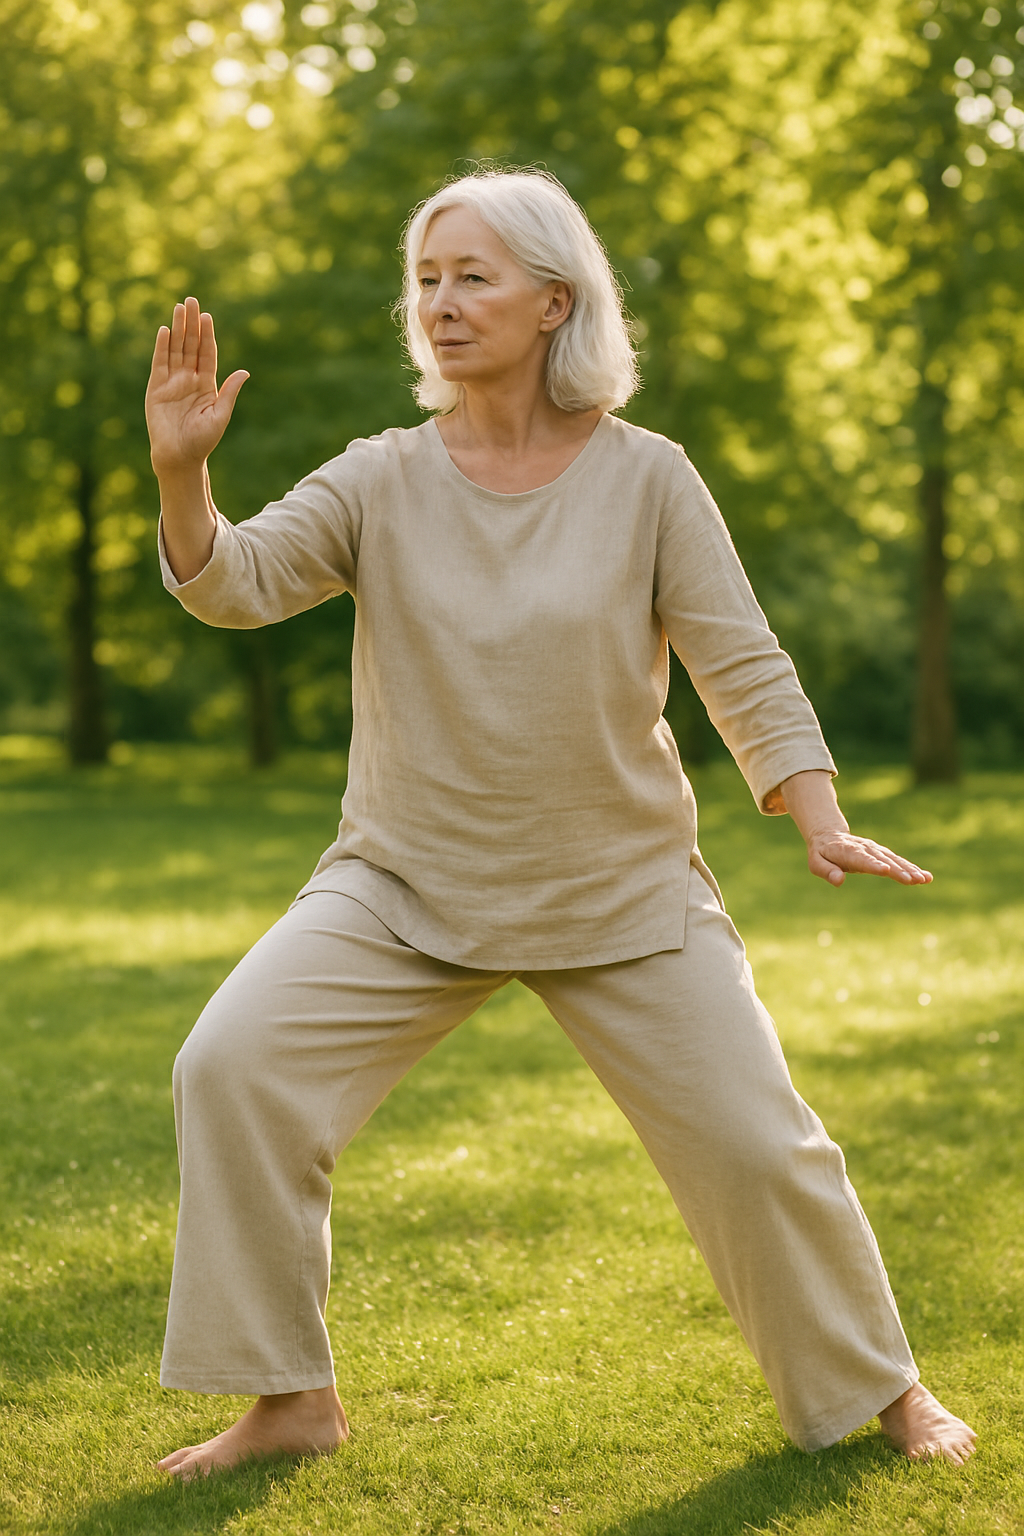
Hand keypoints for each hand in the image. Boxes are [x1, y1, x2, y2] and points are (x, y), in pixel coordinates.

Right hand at [145, 297, 247, 475]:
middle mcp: (188, 379)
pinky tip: (165, 330)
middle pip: (190, 345)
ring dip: (177, 328)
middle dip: (191, 323)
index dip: (207, 335)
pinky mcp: (156, 388)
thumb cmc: (202, 441)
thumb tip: (245, 372)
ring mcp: (171, 382)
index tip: (208, 316)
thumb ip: (229, 392)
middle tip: (192, 300)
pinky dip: (162, 346)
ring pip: (175, 349)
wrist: (180, 457)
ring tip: (179, 308)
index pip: (207, 353)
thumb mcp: (221, 415)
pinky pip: (159, 363)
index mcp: (206, 384)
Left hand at [804, 829, 932, 887]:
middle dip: (898, 870)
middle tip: (913, 880)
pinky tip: (925, 877)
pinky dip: (911, 868)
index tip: (886, 870)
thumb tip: (839, 881)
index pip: (862, 859)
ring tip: (924, 879)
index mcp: (847, 851)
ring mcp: (875, 850)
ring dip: (910, 869)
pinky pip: (898, 861)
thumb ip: (827, 871)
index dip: (874, 864)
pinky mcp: (882, 853)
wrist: (829, 836)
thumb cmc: (821, 853)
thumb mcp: (816, 863)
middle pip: (883, 859)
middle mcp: (865, 848)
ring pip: (894, 859)